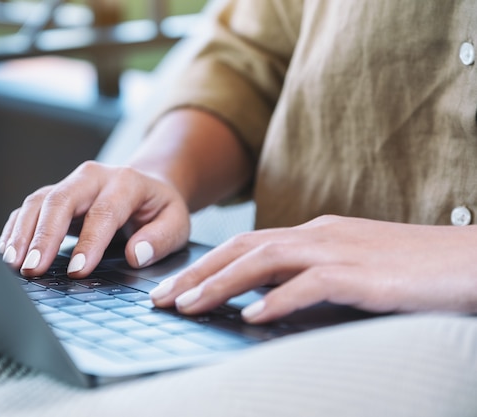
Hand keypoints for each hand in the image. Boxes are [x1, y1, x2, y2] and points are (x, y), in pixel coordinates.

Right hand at [0, 161, 190, 277]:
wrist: (148, 186)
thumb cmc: (159, 209)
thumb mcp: (176, 222)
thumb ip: (161, 238)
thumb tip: (136, 255)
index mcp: (126, 182)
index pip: (104, 212)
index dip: (90, 242)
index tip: (79, 271)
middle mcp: (93, 177)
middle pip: (61, 200)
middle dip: (44, 236)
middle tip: (32, 268)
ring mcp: (70, 184)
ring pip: (39, 201)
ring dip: (23, 233)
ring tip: (13, 263)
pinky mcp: (55, 195)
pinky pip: (29, 208)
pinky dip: (16, 229)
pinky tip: (7, 252)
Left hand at [150, 215, 476, 322]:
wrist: (468, 260)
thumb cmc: (408, 269)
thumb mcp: (348, 267)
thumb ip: (307, 276)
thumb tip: (265, 297)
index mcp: (313, 234)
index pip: (246, 245)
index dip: (205, 265)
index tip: (174, 287)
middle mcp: (317, 235)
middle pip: (242, 249)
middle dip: (196, 273)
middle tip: (160, 298)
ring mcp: (338, 251)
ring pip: (264, 262)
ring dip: (221, 285)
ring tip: (188, 307)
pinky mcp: (362, 274)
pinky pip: (310, 285)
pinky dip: (277, 300)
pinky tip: (251, 317)